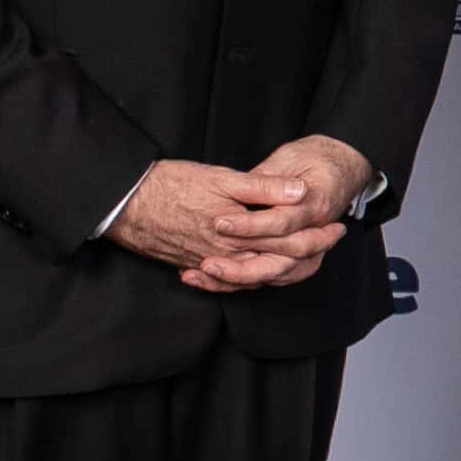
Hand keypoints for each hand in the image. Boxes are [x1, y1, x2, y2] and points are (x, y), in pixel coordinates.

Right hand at [112, 152, 351, 294]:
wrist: (123, 204)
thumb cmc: (169, 185)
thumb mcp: (221, 177)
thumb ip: (263, 188)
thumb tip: (300, 192)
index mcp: (239, 236)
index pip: (290, 242)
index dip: (318, 235)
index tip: (338, 227)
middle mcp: (227, 257)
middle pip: (279, 263)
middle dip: (310, 253)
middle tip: (331, 240)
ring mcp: (210, 264)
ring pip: (257, 276)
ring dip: (284, 267)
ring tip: (306, 257)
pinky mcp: (194, 266)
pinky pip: (230, 282)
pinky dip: (250, 278)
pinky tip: (259, 272)